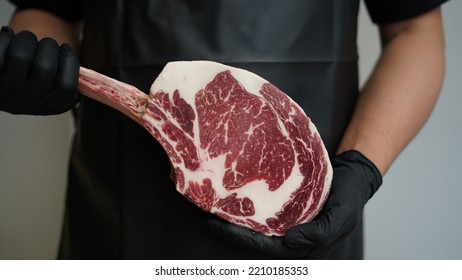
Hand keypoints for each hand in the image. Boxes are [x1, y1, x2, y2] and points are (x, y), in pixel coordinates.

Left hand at [0, 26, 79, 114]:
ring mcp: (2, 92)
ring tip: (27, 39)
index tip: (65, 49)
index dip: (70, 63)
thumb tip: (84, 76)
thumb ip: (66, 82)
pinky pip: (0, 51)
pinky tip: (9, 36)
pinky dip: (7, 36)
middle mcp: (22, 104)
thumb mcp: (50, 88)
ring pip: (20, 57)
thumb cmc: (28, 79)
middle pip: (44, 70)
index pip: (65, 88)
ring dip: (28, 39)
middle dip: (49, 46)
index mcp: (44, 107)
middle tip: (48, 43)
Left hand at [206, 150, 381, 258]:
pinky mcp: (284, 208)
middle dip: (230, 230)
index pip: (267, 248)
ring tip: (210, 207)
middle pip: (255, 239)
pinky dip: (245, 205)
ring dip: (233, 218)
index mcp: (303, 247)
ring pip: (255, 226)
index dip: (242, 239)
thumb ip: (319, 233)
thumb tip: (290, 241)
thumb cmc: (349, 199)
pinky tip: (230, 196)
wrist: (353, 177)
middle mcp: (290, 238)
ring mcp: (286, 222)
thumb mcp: (341, 218)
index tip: (220, 226)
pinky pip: (261, 210)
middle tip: (205, 217)